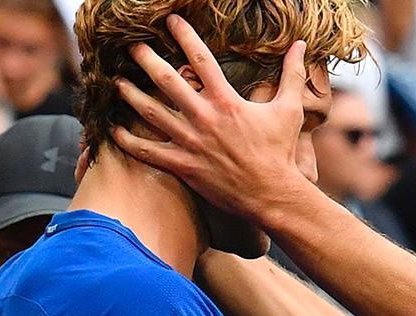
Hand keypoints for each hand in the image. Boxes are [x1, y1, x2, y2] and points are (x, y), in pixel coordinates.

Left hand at [112, 14, 308, 221]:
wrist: (272, 193)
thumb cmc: (280, 152)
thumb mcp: (290, 110)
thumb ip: (292, 75)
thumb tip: (301, 46)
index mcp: (226, 101)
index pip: (201, 58)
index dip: (184, 35)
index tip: (170, 21)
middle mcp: (204, 117)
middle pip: (167, 80)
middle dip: (146, 60)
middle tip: (130, 46)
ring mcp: (190, 142)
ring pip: (151, 113)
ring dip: (130, 95)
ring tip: (116, 83)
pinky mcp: (183, 165)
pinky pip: (148, 152)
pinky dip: (128, 141)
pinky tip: (114, 129)